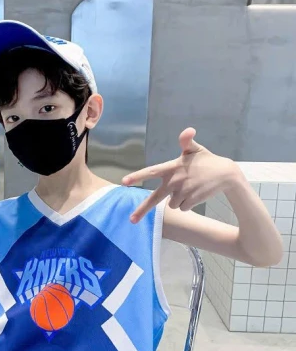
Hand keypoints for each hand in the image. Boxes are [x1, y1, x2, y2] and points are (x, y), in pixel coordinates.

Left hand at [122, 128, 237, 222]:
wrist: (227, 174)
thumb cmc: (207, 161)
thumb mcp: (196, 149)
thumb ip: (186, 142)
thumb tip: (188, 130)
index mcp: (172, 167)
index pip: (151, 171)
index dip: (137, 176)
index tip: (123, 182)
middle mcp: (175, 180)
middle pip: (155, 198)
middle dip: (142, 210)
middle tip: (131, 220)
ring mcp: (183, 192)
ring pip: (172, 204)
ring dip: (178, 200)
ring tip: (190, 188)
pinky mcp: (192, 201)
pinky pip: (182, 208)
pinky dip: (187, 204)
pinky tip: (196, 194)